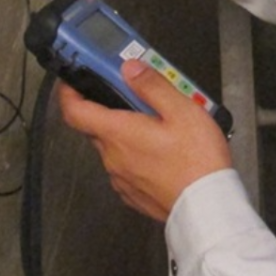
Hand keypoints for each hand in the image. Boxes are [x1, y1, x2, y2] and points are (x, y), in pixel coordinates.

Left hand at [59, 59, 232, 221]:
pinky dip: (135, 156)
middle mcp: (112, 157)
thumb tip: (129, 68)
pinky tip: (160, 154)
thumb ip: (152, 86)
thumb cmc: (196, 158)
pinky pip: (125, 169)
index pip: (74, 112)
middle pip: (96, 128)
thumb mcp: (181, 110)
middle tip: (134, 98)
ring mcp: (121, 179)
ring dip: (125, 135)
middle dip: (109, 110)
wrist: (207, 207)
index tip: (73, 82)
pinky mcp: (133, 195)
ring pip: (113, 149)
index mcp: (118, 133)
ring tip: (157, 127)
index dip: (68, 93)